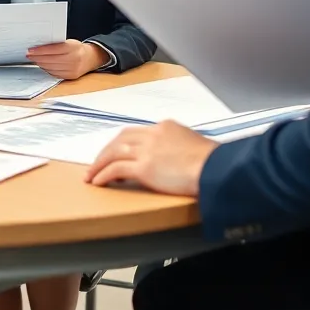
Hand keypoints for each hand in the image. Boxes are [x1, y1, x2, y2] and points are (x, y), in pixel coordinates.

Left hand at [26, 39, 107, 79]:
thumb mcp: (69, 42)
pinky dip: (47, 69)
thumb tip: (38, 48)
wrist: (90, 58)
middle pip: (50, 60)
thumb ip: (56, 44)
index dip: (40, 50)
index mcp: (73, 48)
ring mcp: (72, 69)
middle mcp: (74, 59)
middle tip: (29, 55)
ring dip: (40, 64)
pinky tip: (43, 65)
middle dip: (37, 57)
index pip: (53, 50)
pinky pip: (54, 73)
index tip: (30, 50)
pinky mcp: (70, 77)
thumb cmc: (76, 48)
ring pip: (51, 68)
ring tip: (34, 59)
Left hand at [85, 121, 218, 194]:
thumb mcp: (196, 146)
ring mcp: (147, 150)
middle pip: (120, 139)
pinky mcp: (144, 167)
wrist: (218, 169)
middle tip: (97, 163)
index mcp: (166, 127)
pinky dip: (103, 175)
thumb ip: (180, 148)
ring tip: (91, 176)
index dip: (123, 144)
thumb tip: (177, 159)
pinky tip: (98, 182)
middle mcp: (153, 135)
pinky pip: (115, 169)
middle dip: (106, 151)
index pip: (137, 133)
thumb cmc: (215, 162)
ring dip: (99, 164)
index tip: (117, 153)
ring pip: (113, 153)